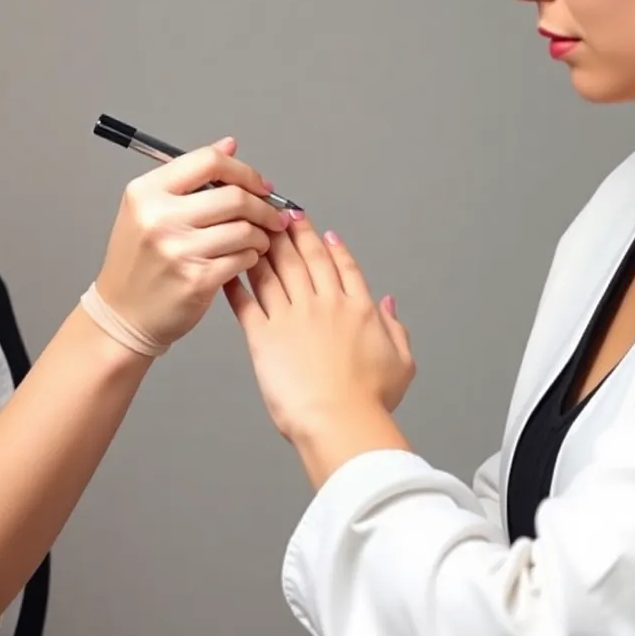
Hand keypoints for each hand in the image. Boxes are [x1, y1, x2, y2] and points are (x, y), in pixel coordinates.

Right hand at [94, 136, 289, 346]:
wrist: (123, 313)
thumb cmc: (140, 260)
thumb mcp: (149, 209)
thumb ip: (191, 176)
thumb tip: (229, 145)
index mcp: (147, 192)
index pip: (208, 162)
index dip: (244, 171)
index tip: (260, 184)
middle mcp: (160, 217)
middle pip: (234, 196)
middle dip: (263, 206)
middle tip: (273, 214)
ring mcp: (178, 249)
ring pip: (244, 229)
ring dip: (261, 234)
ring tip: (259, 239)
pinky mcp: (196, 279)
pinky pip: (243, 258)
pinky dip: (252, 256)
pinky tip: (246, 258)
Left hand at [223, 214, 414, 442]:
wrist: (339, 420)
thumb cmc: (370, 400)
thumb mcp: (401, 362)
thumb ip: (395, 328)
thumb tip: (388, 305)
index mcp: (357, 309)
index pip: (343, 267)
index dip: (332, 246)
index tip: (322, 231)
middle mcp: (324, 305)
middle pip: (307, 259)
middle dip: (294, 233)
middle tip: (282, 215)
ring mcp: (293, 317)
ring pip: (276, 272)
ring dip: (265, 248)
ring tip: (255, 230)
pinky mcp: (264, 336)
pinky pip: (247, 302)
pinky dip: (238, 284)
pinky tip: (232, 269)